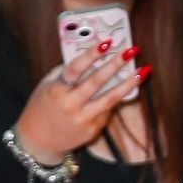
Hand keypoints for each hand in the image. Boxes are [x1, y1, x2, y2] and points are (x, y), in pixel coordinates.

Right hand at [13, 40, 146, 162]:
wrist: (38, 140)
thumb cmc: (44, 105)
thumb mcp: (48, 85)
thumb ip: (68, 72)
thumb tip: (93, 54)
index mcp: (56, 90)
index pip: (75, 69)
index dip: (91, 55)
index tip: (106, 42)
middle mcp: (70, 105)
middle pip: (96, 82)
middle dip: (115, 64)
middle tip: (132, 50)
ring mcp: (82, 118)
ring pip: (110, 99)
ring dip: (129, 83)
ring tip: (144, 70)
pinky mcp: (92, 129)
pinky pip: (107, 110)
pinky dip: (117, 98)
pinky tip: (126, 87)